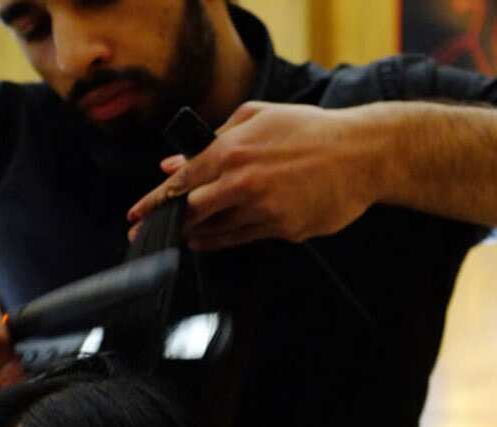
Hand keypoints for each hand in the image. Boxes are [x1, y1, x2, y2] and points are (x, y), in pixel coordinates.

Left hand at [127, 102, 385, 250]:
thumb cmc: (310, 130)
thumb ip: (212, 139)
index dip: (152, 204)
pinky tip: (213, 238)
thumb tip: (172, 163)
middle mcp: (242, 182)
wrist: (362, 154)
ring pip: (216, 231)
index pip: (179, 183)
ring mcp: (263, 210)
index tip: (134, 218)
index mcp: (232, 150)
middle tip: (150, 236)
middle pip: (190, 214)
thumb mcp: (257, 117)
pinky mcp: (283, 229)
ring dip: (197, 234)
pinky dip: (223, 239)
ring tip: (186, 235)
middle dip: (168, 227)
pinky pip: (243, 238)